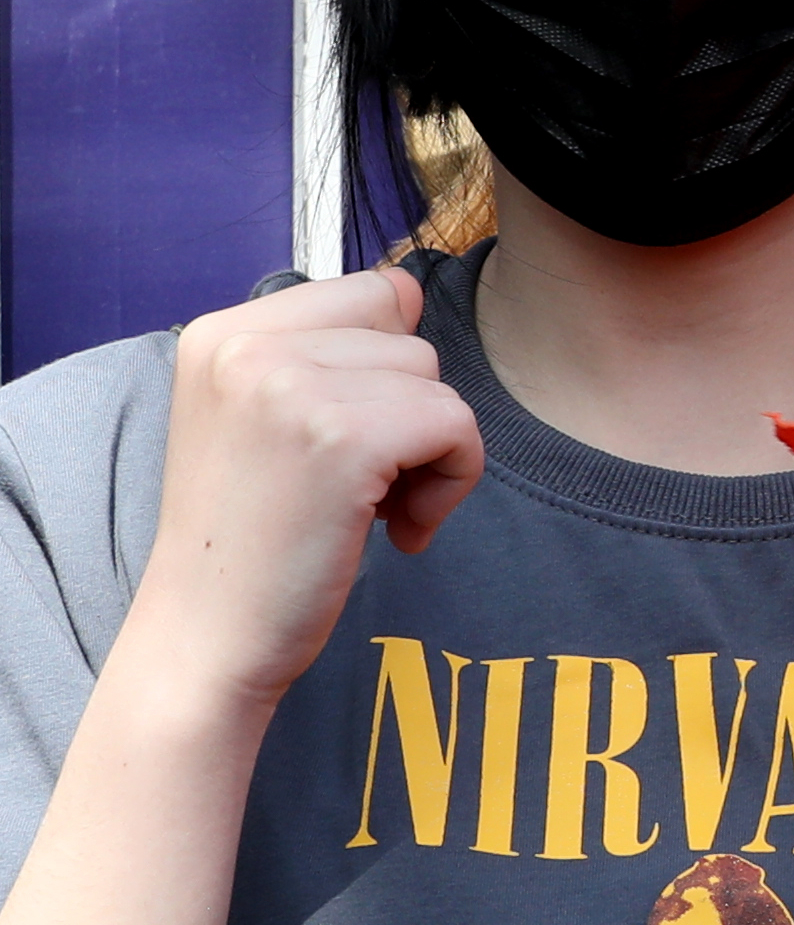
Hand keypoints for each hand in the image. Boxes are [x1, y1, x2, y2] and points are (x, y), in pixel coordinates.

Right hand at [116, 272, 481, 722]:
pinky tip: (397, 531)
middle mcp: (247, 344)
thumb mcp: (259, 416)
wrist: (206, 634)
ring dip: (429, 454)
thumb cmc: (251, 535)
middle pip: (411, 340)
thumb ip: (322, 352)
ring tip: (369, 510)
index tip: (346, 437)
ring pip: (437, 383)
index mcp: (222, 331)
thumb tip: (411, 290)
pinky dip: (451, 482)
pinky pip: (457, 425)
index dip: (386, 370)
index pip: (375, 291)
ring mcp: (292, 386)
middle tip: (359, 486)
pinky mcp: (344, 438)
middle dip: (409, 415)